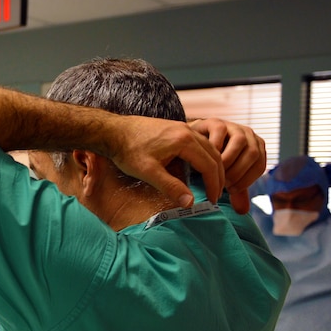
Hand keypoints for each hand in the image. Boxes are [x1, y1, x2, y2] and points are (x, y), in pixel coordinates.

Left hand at [103, 116, 224, 210]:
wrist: (112, 131)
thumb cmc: (127, 151)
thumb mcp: (148, 172)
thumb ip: (170, 187)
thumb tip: (189, 203)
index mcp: (184, 140)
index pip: (210, 165)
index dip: (213, 184)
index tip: (212, 200)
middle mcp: (187, 130)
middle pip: (214, 155)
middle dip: (218, 177)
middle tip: (216, 195)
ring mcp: (182, 127)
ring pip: (208, 147)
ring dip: (213, 166)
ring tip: (211, 184)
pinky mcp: (175, 128)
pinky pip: (198, 143)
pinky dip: (204, 157)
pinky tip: (198, 169)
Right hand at [188, 119, 265, 212]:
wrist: (188, 146)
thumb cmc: (209, 164)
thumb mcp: (224, 178)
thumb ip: (235, 191)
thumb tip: (243, 211)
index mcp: (254, 149)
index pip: (260, 166)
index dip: (246, 180)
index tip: (230, 190)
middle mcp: (247, 135)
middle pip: (253, 153)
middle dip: (238, 172)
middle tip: (222, 182)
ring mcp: (232, 126)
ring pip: (240, 142)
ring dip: (228, 160)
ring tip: (215, 171)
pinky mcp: (216, 122)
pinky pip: (221, 132)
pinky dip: (215, 146)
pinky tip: (205, 158)